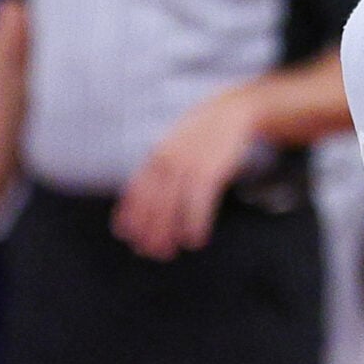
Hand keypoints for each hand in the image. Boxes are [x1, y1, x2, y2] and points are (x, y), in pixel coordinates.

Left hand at [112, 88, 258, 259]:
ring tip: (171, 251)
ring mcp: (188, 165)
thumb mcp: (176, 143)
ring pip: (172, 207)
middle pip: (152, 204)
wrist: (235, 111)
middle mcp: (167, 160)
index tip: (128, 237)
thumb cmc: (205, 132)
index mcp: (156, 155)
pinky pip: (198, 203)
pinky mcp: (210, 170)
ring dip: (170, 233)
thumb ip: (160, 165)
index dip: (130, 216)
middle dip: (149, 231)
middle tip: (151, 252)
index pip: (136, 191)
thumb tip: (146, 195)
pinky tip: (195, 239)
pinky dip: (195, 224)